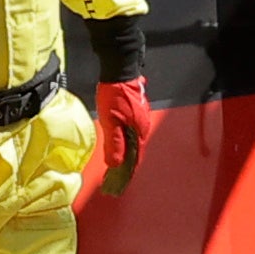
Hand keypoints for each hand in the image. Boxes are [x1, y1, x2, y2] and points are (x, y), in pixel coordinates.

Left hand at [93, 75, 156, 196]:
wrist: (119, 69)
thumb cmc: (115, 94)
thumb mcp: (111, 122)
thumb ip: (115, 144)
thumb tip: (116, 164)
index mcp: (140, 131)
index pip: (135, 159)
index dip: (127, 173)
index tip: (117, 184)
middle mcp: (143, 126)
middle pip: (134, 151)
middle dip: (125, 165)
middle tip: (113, 177)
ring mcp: (140, 117)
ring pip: (132, 141)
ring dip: (124, 153)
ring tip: (113, 163)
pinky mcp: (135, 110)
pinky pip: (130, 131)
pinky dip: (124, 141)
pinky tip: (117, 142)